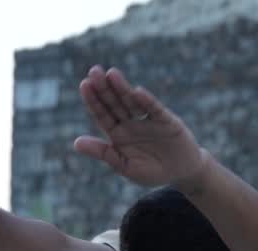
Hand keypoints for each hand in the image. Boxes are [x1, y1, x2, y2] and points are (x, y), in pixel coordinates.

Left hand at [72, 66, 206, 187]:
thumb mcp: (125, 166)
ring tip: (111, 73)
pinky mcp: (166, 120)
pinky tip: (137, 92)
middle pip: (114, 103)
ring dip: (122, 88)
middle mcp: (130, 122)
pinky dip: (147, 102)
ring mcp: (147, 119)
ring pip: (132, 101)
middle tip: (93, 71)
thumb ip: (103, 153)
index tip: (84, 85)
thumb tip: (76, 143)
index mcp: (117, 134)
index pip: (102, 114)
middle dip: (104, 88)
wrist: (181, 172)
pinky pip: (154, 110)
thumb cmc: (152, 171)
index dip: (93, 101)